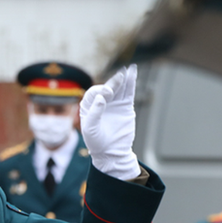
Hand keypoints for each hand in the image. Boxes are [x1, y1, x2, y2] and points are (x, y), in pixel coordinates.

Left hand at [80, 64, 140, 180]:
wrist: (110, 152)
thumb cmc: (95, 142)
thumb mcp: (90, 129)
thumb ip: (94, 113)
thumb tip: (102, 97)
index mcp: (88, 106)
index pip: (94, 93)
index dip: (100, 92)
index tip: (106, 94)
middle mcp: (101, 102)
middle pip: (107, 88)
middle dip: (113, 82)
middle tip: (119, 77)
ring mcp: (114, 103)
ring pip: (119, 88)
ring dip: (123, 79)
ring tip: (128, 70)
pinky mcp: (125, 107)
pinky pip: (128, 92)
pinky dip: (130, 82)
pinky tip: (132, 72)